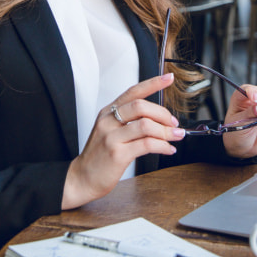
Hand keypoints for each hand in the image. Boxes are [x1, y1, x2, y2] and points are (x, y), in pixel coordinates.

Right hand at [62, 73, 185, 208]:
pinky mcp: (118, 154)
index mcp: (108, 112)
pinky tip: (168, 149)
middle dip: (163, 114)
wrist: (81, 178)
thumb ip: (128, 122)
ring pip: (146, 126)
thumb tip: (158, 119)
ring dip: (167, 132)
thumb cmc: (98, 156)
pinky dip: (163, 146)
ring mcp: (112, 137)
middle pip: (141, 106)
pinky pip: (147, 145)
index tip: (169, 78)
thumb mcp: (109, 131)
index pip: (133, 92)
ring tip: (175, 137)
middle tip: (174, 124)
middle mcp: (108, 121)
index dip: (153, 83)